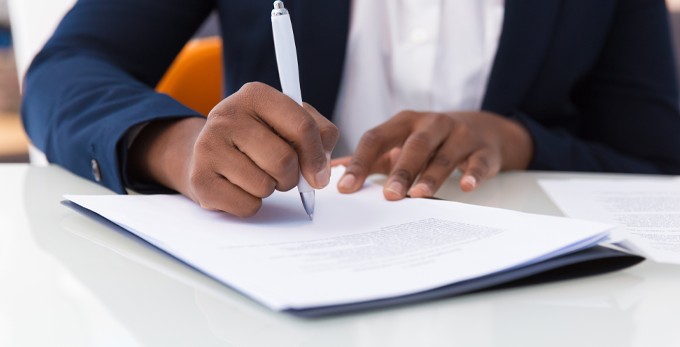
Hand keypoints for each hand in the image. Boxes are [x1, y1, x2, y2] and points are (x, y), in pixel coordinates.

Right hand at [128, 82, 338, 216]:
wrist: (212, 151)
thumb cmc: (260, 136)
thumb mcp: (292, 123)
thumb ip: (320, 136)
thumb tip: (320, 172)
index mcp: (256, 94)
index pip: (302, 126)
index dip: (316, 156)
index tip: (318, 174)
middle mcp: (227, 114)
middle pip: (283, 160)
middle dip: (291, 176)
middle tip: (281, 172)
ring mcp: (208, 145)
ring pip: (264, 186)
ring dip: (270, 189)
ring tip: (257, 174)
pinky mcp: (200, 177)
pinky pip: (247, 205)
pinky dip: (252, 204)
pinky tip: (240, 187)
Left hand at [333, 110, 532, 199]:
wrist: (483, 129)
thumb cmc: (430, 141)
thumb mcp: (399, 142)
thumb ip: (370, 158)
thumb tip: (332, 172)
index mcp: (404, 122)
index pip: (376, 138)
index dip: (360, 162)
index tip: (346, 188)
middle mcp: (432, 124)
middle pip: (415, 145)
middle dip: (401, 171)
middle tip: (389, 196)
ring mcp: (460, 135)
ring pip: (445, 155)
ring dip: (432, 175)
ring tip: (420, 196)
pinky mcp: (483, 150)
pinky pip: (479, 162)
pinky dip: (473, 173)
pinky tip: (466, 187)